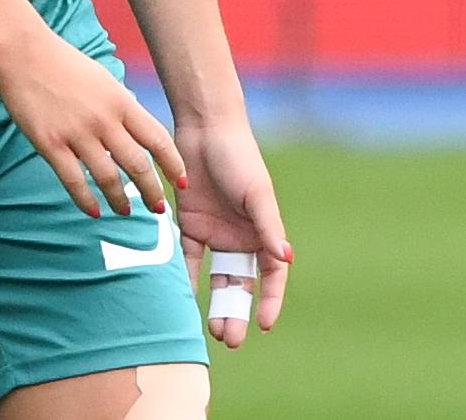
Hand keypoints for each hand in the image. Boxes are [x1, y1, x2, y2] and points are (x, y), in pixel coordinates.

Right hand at [0, 29, 186, 217]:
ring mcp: (77, 133)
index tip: (181, 182)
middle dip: (151, 191)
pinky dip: (86, 201)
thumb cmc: (63, 62)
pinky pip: (74, 181)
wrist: (23, 52)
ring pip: (108, 178)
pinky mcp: (50, 144)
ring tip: (125, 212)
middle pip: (138, 165)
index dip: (173, 165)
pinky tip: (93, 211)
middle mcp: (104, 119)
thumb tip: (134, 129)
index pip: (157, 139)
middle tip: (157, 207)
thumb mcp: (103, 79)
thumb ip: (120, 105)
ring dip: (120, 200)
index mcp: (120, 101)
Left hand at [174, 117, 292, 347]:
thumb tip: (286, 259)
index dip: (270, 299)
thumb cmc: (238, 157)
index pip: (271, 274)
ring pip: (215, 276)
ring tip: (212, 329)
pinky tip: (179, 297)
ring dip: (214, 301)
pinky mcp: (189, 223)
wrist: (204, 128)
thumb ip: (267, 226)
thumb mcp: (256, 193)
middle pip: (241, 282)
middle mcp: (240, 236)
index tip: (264, 323)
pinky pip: (186, 257)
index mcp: (263, 230)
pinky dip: (183, 276)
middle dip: (237, 310)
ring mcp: (214, 232)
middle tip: (230, 337)